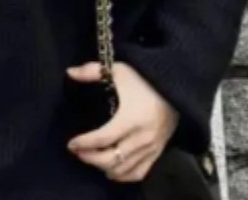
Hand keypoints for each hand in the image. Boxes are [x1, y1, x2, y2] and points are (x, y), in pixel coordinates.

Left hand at [65, 61, 178, 182]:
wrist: (177, 88)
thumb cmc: (145, 79)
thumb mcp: (119, 70)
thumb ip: (92, 71)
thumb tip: (70, 72)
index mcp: (131, 118)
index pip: (103, 138)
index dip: (85, 143)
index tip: (71, 143)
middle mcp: (142, 138)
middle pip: (112, 158)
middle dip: (91, 158)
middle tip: (77, 151)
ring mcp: (151, 148)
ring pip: (124, 169)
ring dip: (104, 167)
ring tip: (90, 159)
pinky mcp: (158, 152)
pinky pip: (140, 172)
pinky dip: (123, 176)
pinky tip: (110, 171)